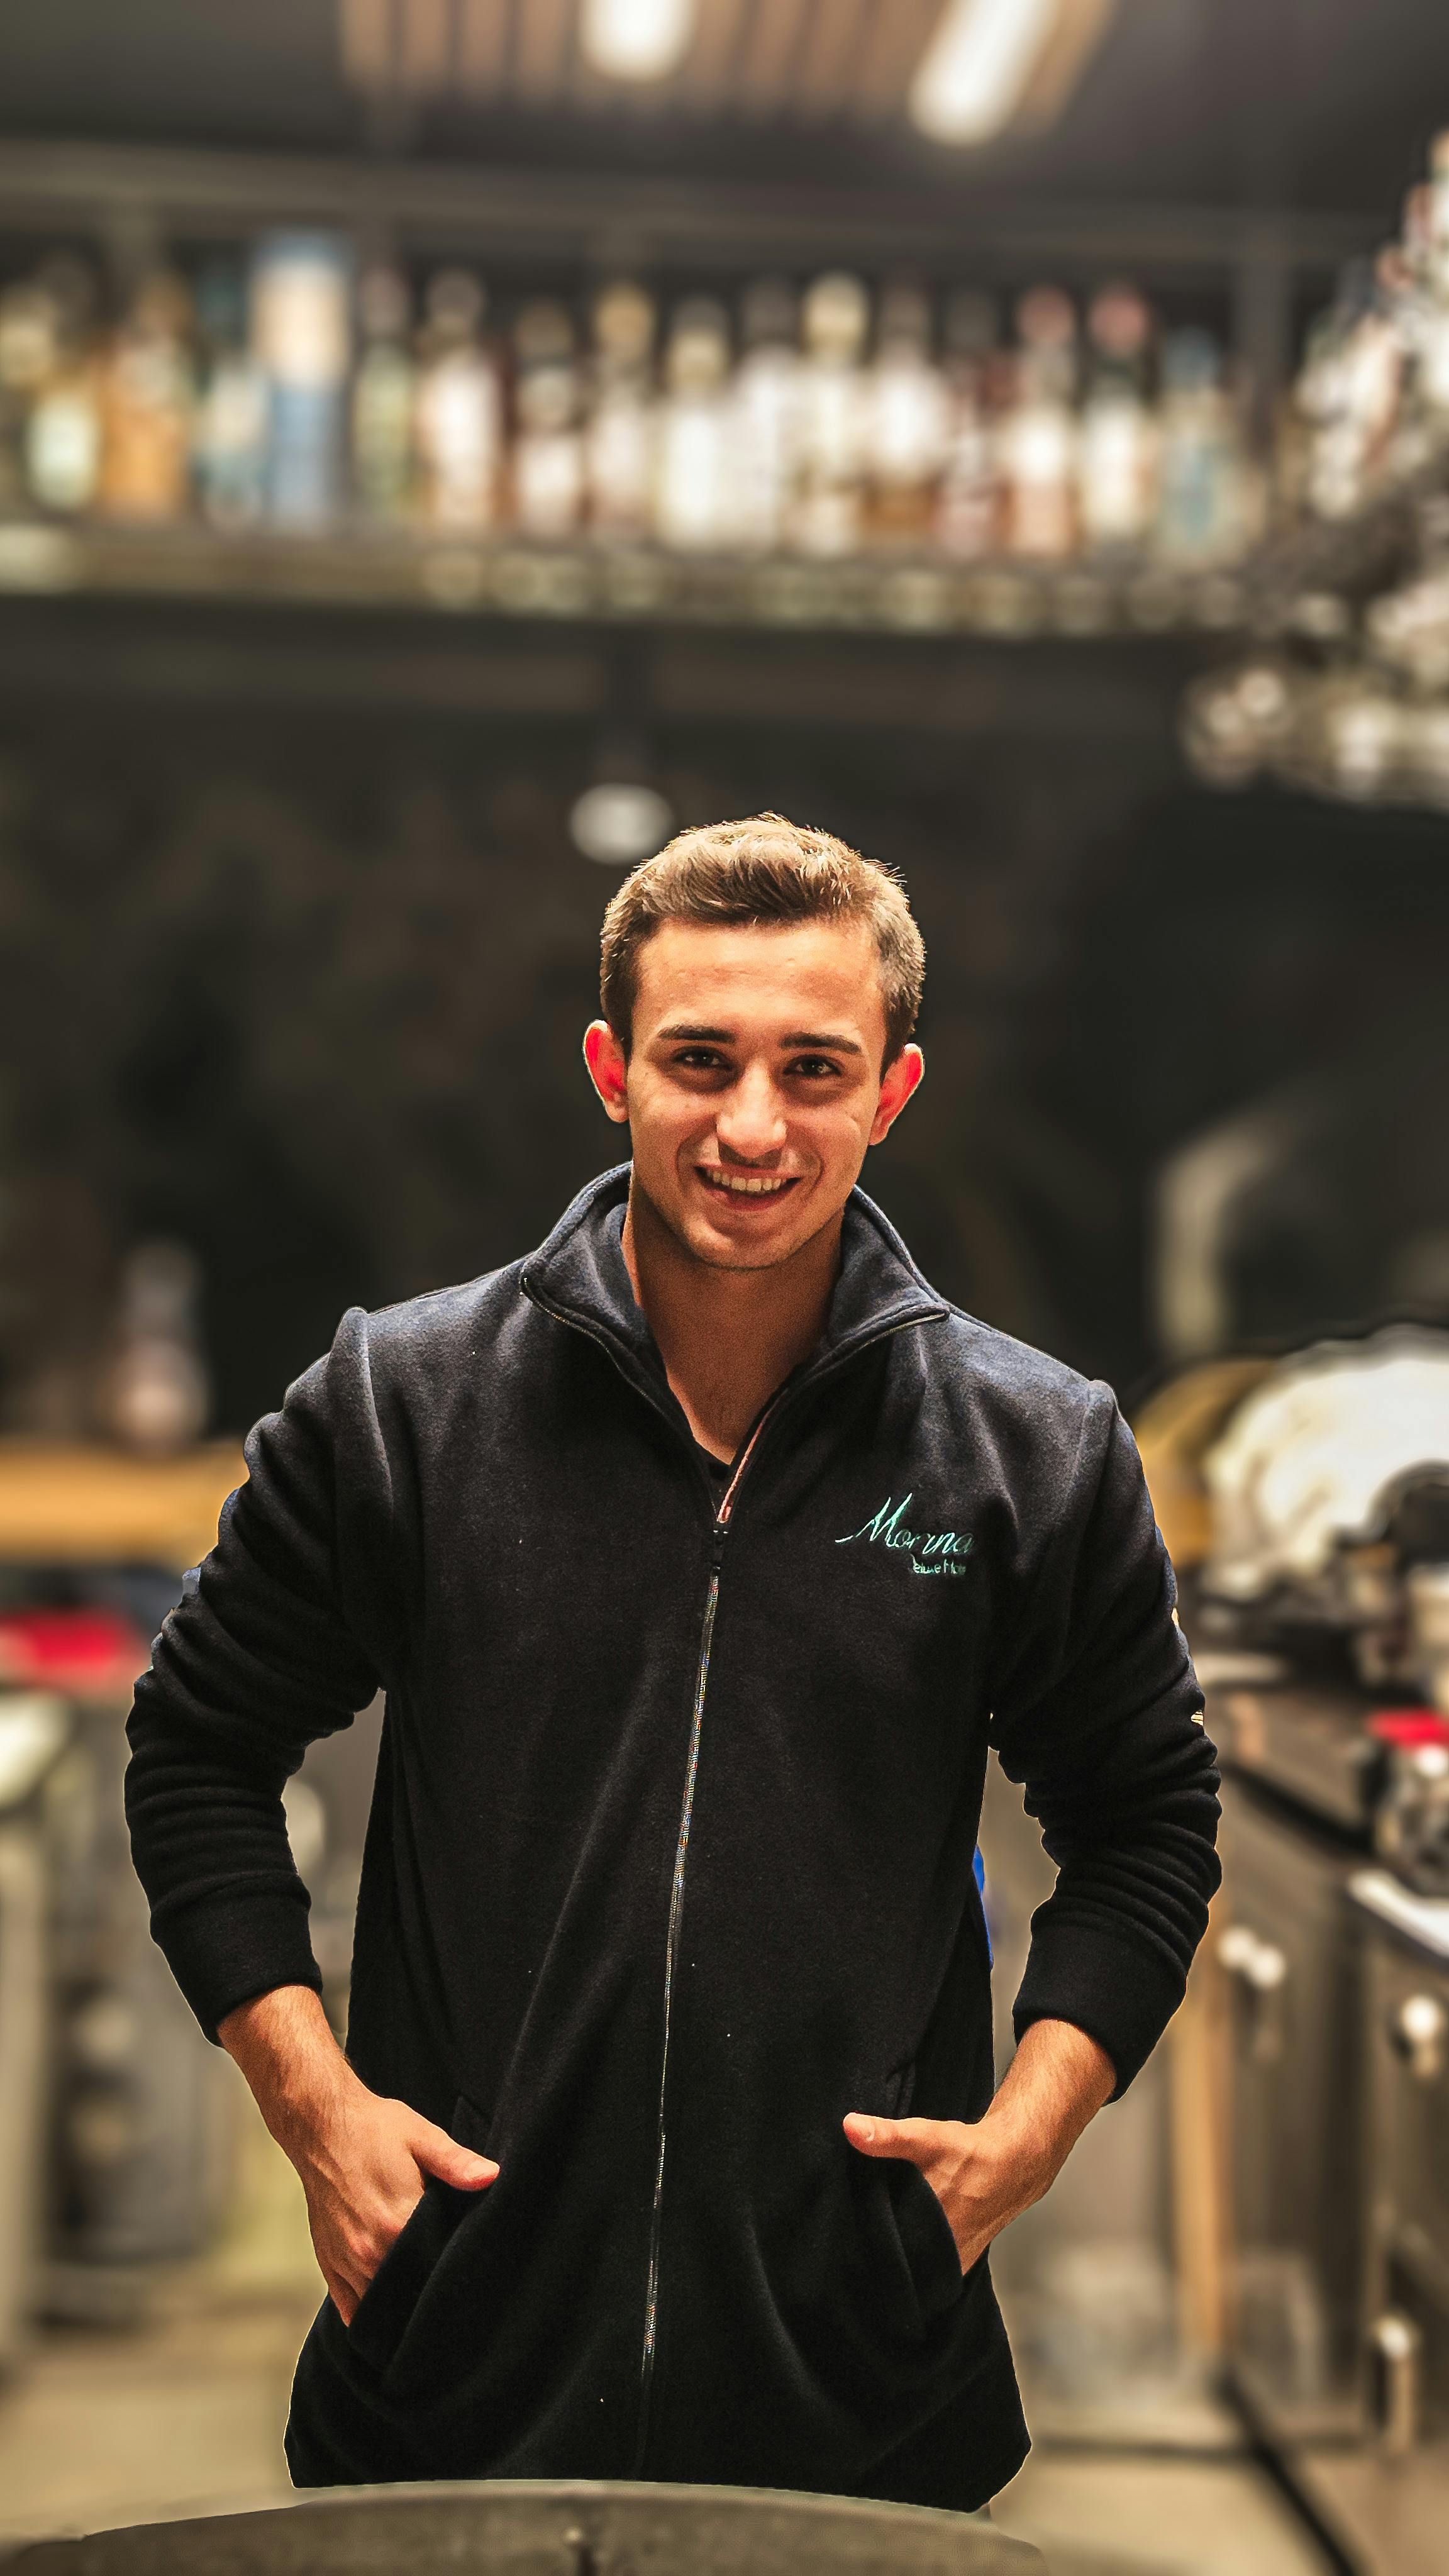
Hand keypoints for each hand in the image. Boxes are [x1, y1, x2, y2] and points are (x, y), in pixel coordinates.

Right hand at [219, 1984, 496, 2322]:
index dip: (455, 2270)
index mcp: (396, 2222)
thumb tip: (492, 2177)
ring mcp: (347, 2260)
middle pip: (409, 2291)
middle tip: (450, 2284)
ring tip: (422, 2294)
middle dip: (429, 2290)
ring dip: (400, 2302)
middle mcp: (369, 2250)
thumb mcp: (422, 2137)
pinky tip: (389, 2306)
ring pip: (380, 2305)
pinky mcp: (329, 2262)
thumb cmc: (375, 2129)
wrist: (322, 2124)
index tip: (468, 2270)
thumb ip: (457, 2163)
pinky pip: (351, 2306)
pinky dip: (369, 2311)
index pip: (436, 2267)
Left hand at [844, 2018, 1114, 2274]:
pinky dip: (917, 2259)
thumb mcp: (926, 2137)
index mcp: (928, 2229)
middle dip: (876, 2253)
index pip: (882, 2252)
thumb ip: (887, 2135)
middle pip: (896, 2262)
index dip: (860, 2248)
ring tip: (873, 2246)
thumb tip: (850, 2127)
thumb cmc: (970, 2152)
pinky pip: (931, 2269)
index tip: (841, 2241)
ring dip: (898, 2258)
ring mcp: (953, 2260)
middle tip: (850, 2243)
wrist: (1013, 2163)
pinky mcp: (961, 2260)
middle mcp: (942, 2251)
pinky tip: (904, 2246)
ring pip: (915, 2268)